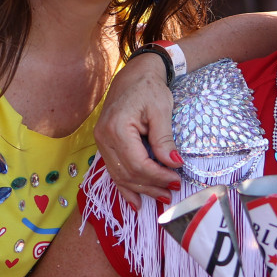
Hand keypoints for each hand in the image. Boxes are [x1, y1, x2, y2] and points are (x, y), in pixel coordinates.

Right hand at [92, 56, 181, 204]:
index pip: (137, 163)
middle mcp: (104, 138)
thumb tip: (173, 164)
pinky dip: (125, 187)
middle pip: (127, 173)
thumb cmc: (149, 89)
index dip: (157, 176)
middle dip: (151, 186)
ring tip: (160, 198)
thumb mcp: (161, 111)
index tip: (176, 180)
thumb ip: (164, 140)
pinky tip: (135, 201)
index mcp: (117, 128)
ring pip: (120, 175)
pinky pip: (113, 171)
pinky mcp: (104, 145)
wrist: (134, 76)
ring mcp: (101, 142)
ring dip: (140, 189)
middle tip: (171, 193)